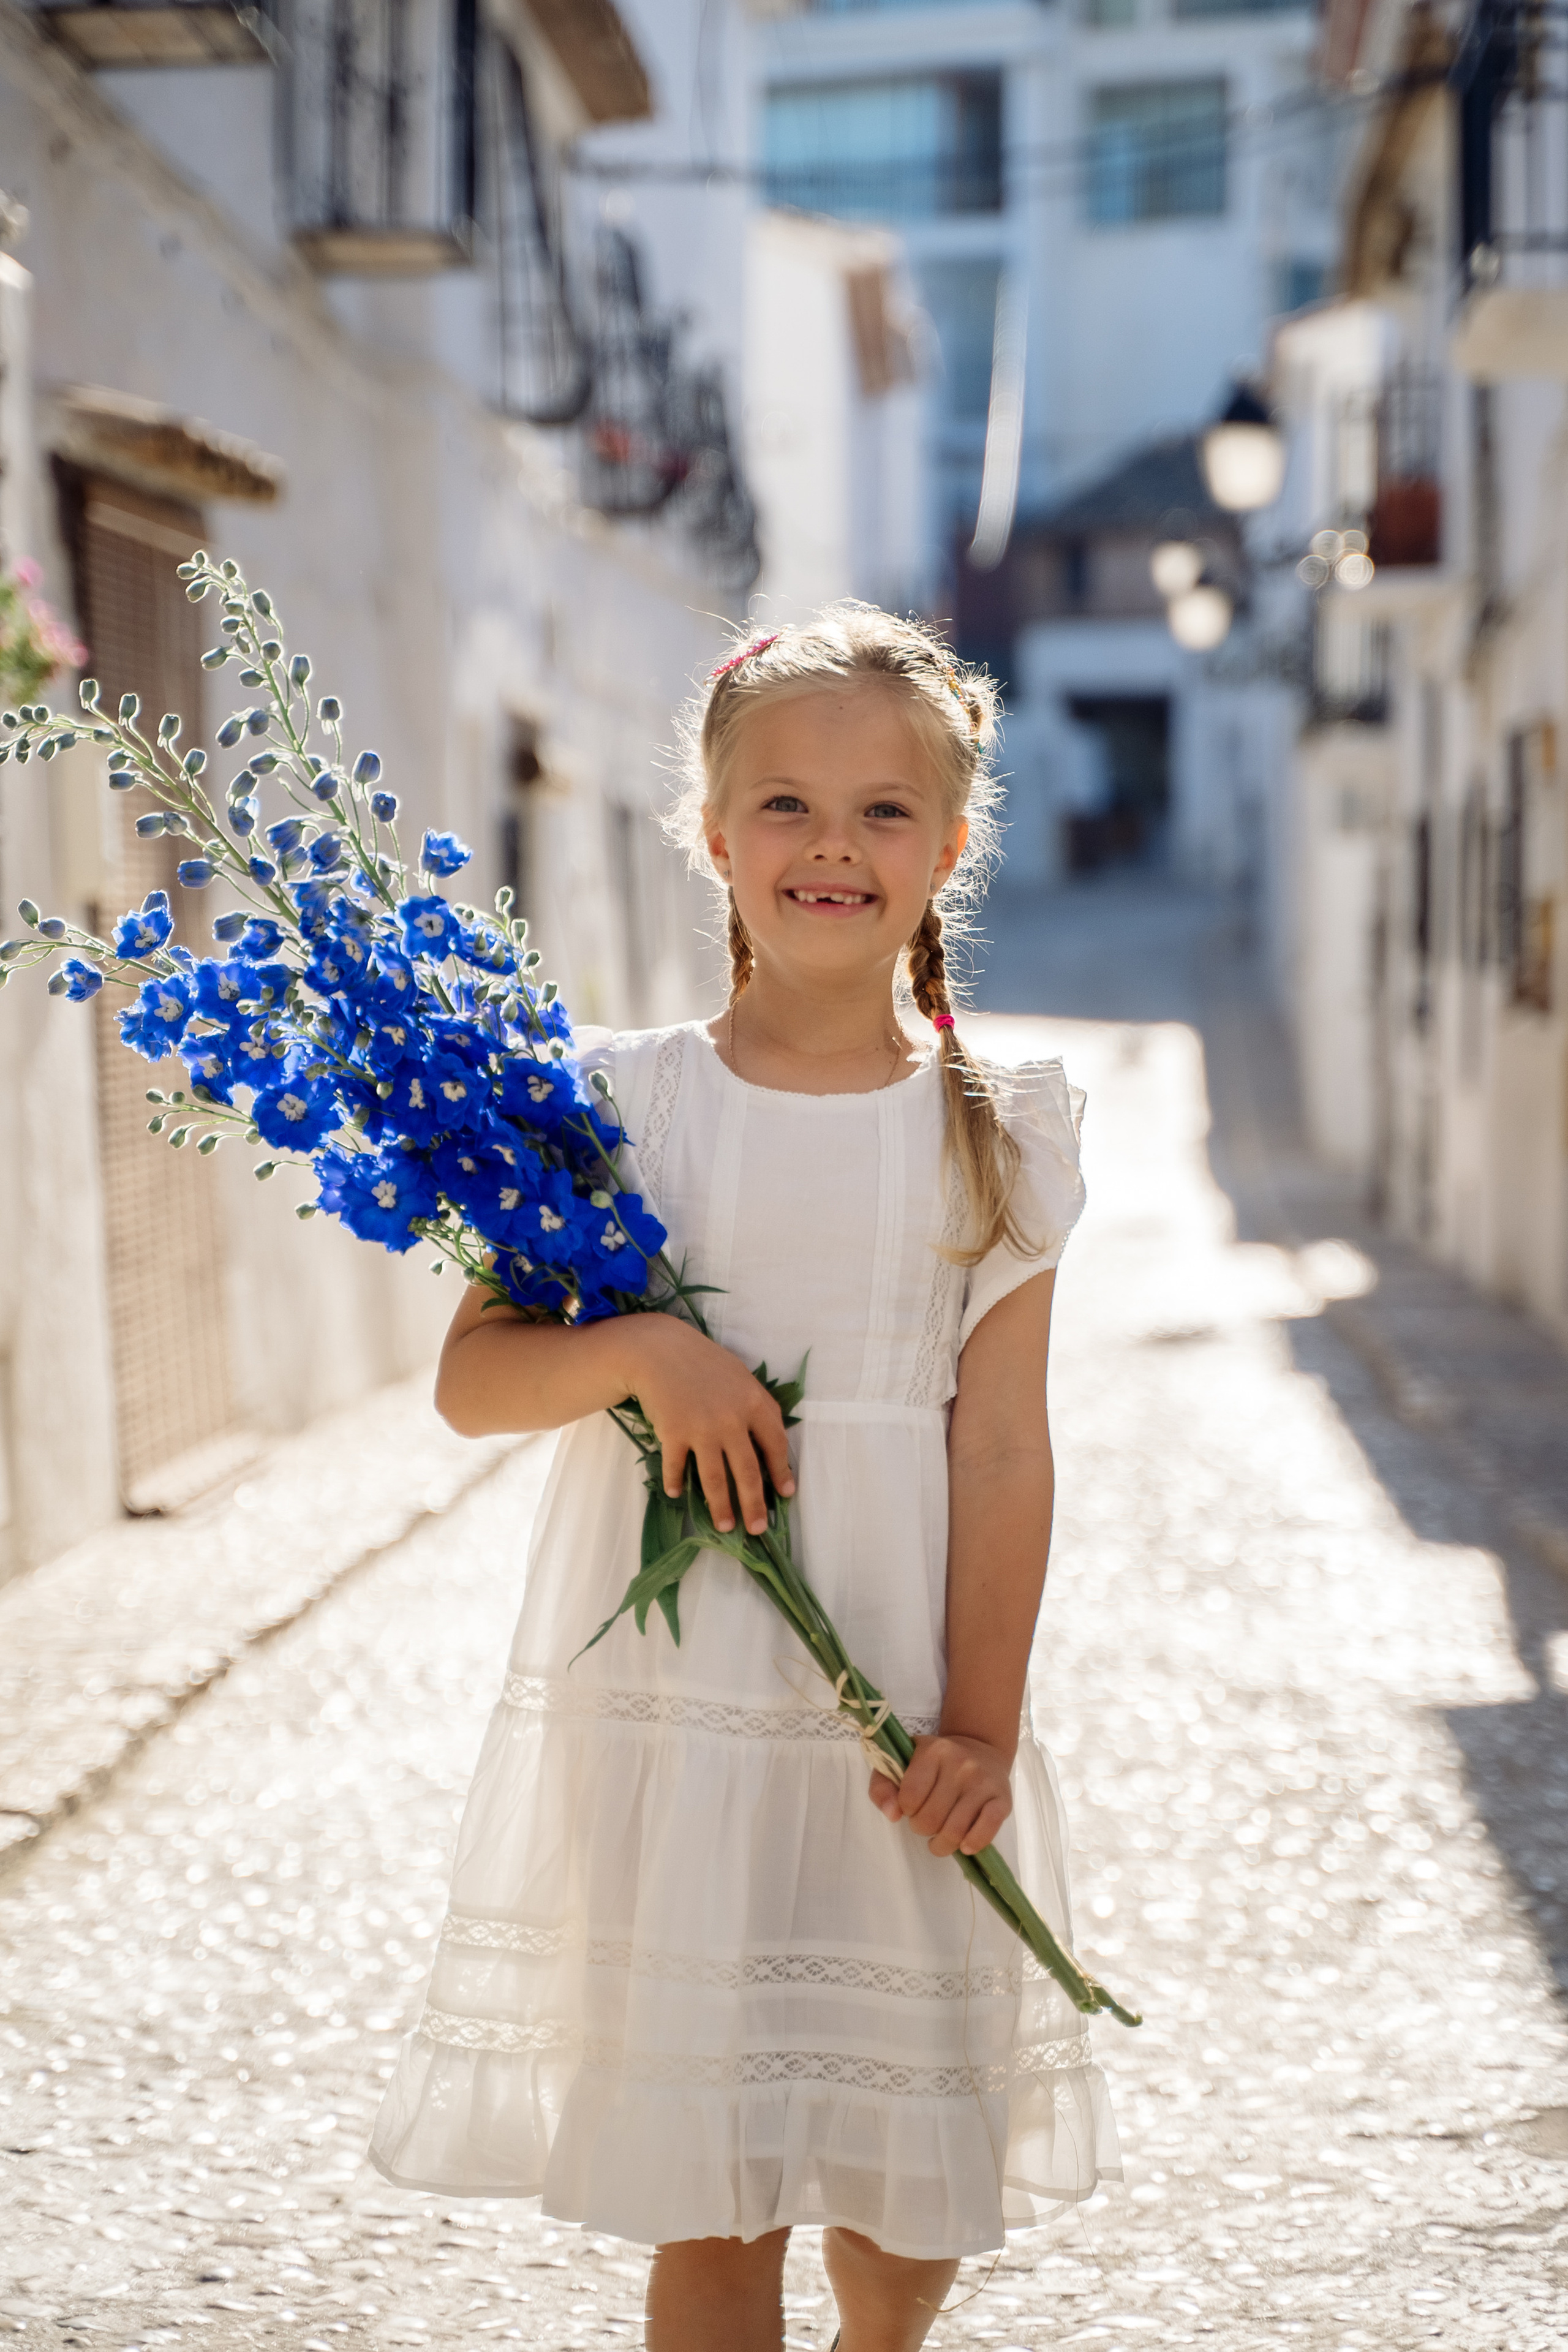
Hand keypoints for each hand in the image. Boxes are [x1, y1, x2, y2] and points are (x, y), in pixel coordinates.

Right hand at [619, 1316, 793, 1537]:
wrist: (659, 1350)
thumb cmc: (704, 1363)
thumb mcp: (741, 1379)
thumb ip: (755, 1409)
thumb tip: (768, 1446)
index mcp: (754, 1404)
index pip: (776, 1445)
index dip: (782, 1472)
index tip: (785, 1494)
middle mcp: (731, 1420)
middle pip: (747, 1472)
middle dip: (754, 1505)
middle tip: (757, 1529)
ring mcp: (701, 1430)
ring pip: (715, 1479)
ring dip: (721, 1506)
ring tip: (726, 1526)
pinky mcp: (673, 1434)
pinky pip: (678, 1467)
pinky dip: (677, 1482)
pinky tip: (679, 1494)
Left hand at [868, 1732, 1011, 1857]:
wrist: (980, 1749)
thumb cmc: (934, 1763)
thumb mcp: (902, 1764)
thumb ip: (882, 1786)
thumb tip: (892, 1815)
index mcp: (932, 1751)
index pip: (909, 1797)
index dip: (906, 1809)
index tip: (911, 1805)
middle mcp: (960, 1764)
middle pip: (931, 1819)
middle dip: (922, 1828)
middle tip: (926, 1820)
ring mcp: (983, 1782)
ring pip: (955, 1831)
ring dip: (942, 1844)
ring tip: (939, 1838)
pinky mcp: (1003, 1799)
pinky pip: (986, 1831)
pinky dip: (973, 1844)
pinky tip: (965, 1845)